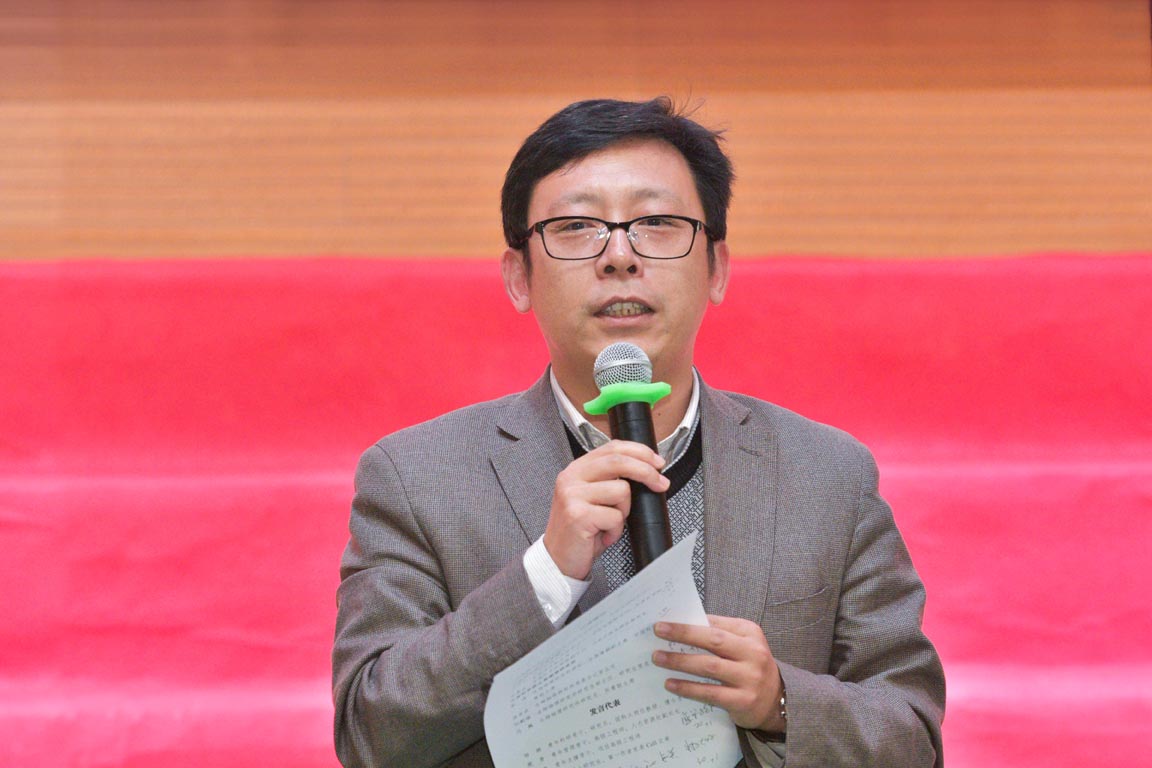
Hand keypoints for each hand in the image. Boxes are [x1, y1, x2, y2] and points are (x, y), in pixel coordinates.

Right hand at [543, 440, 668, 579]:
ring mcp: (572, 495)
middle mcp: (571, 478)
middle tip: (661, 484)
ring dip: (625, 511)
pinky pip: (615, 516)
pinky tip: (604, 535)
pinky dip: (616, 530)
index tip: (657, 463)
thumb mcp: (594, 499)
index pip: (612, 447)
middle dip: (646, 471)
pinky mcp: (578, 514)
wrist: (558, 560)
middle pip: (618, 461)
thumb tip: (647, 471)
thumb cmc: (581, 531)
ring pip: (621, 490)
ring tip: (611, 523)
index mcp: (577, 469)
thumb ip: (611, 480)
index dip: (639, 451)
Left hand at [652, 615, 784, 731]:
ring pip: (709, 666)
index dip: (690, 620)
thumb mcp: (742, 645)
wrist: (776, 700)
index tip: (666, 619)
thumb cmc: (750, 666)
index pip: (716, 622)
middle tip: (658, 630)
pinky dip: (687, 688)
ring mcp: (750, 677)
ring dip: (680, 661)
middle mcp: (753, 653)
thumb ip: (719, 635)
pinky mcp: (743, 700)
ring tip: (658, 658)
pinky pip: (710, 693)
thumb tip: (681, 626)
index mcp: (750, 633)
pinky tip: (670, 684)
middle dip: (683, 633)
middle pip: (714, 640)